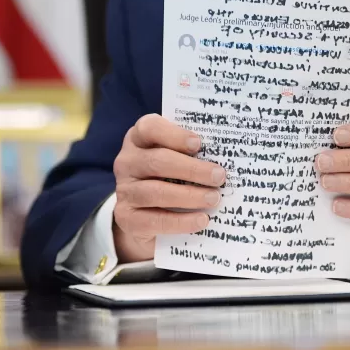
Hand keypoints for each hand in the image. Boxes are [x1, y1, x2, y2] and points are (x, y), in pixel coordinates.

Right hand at [112, 114, 225, 261]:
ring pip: (156, 192)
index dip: (174, 135)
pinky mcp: (126, 218)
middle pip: (157, 161)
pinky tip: (201, 220)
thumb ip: (192, 154)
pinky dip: (181, 221)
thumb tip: (225, 156)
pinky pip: (154, 220)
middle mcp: (127, 162)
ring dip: (189, 196)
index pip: (149, 128)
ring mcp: (124, 190)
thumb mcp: (178, 160)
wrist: (146, 217)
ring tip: (214, 199)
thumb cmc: (169, 177)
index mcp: (139, 139)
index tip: (198, 144)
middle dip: (192, 169)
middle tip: (219, 176)